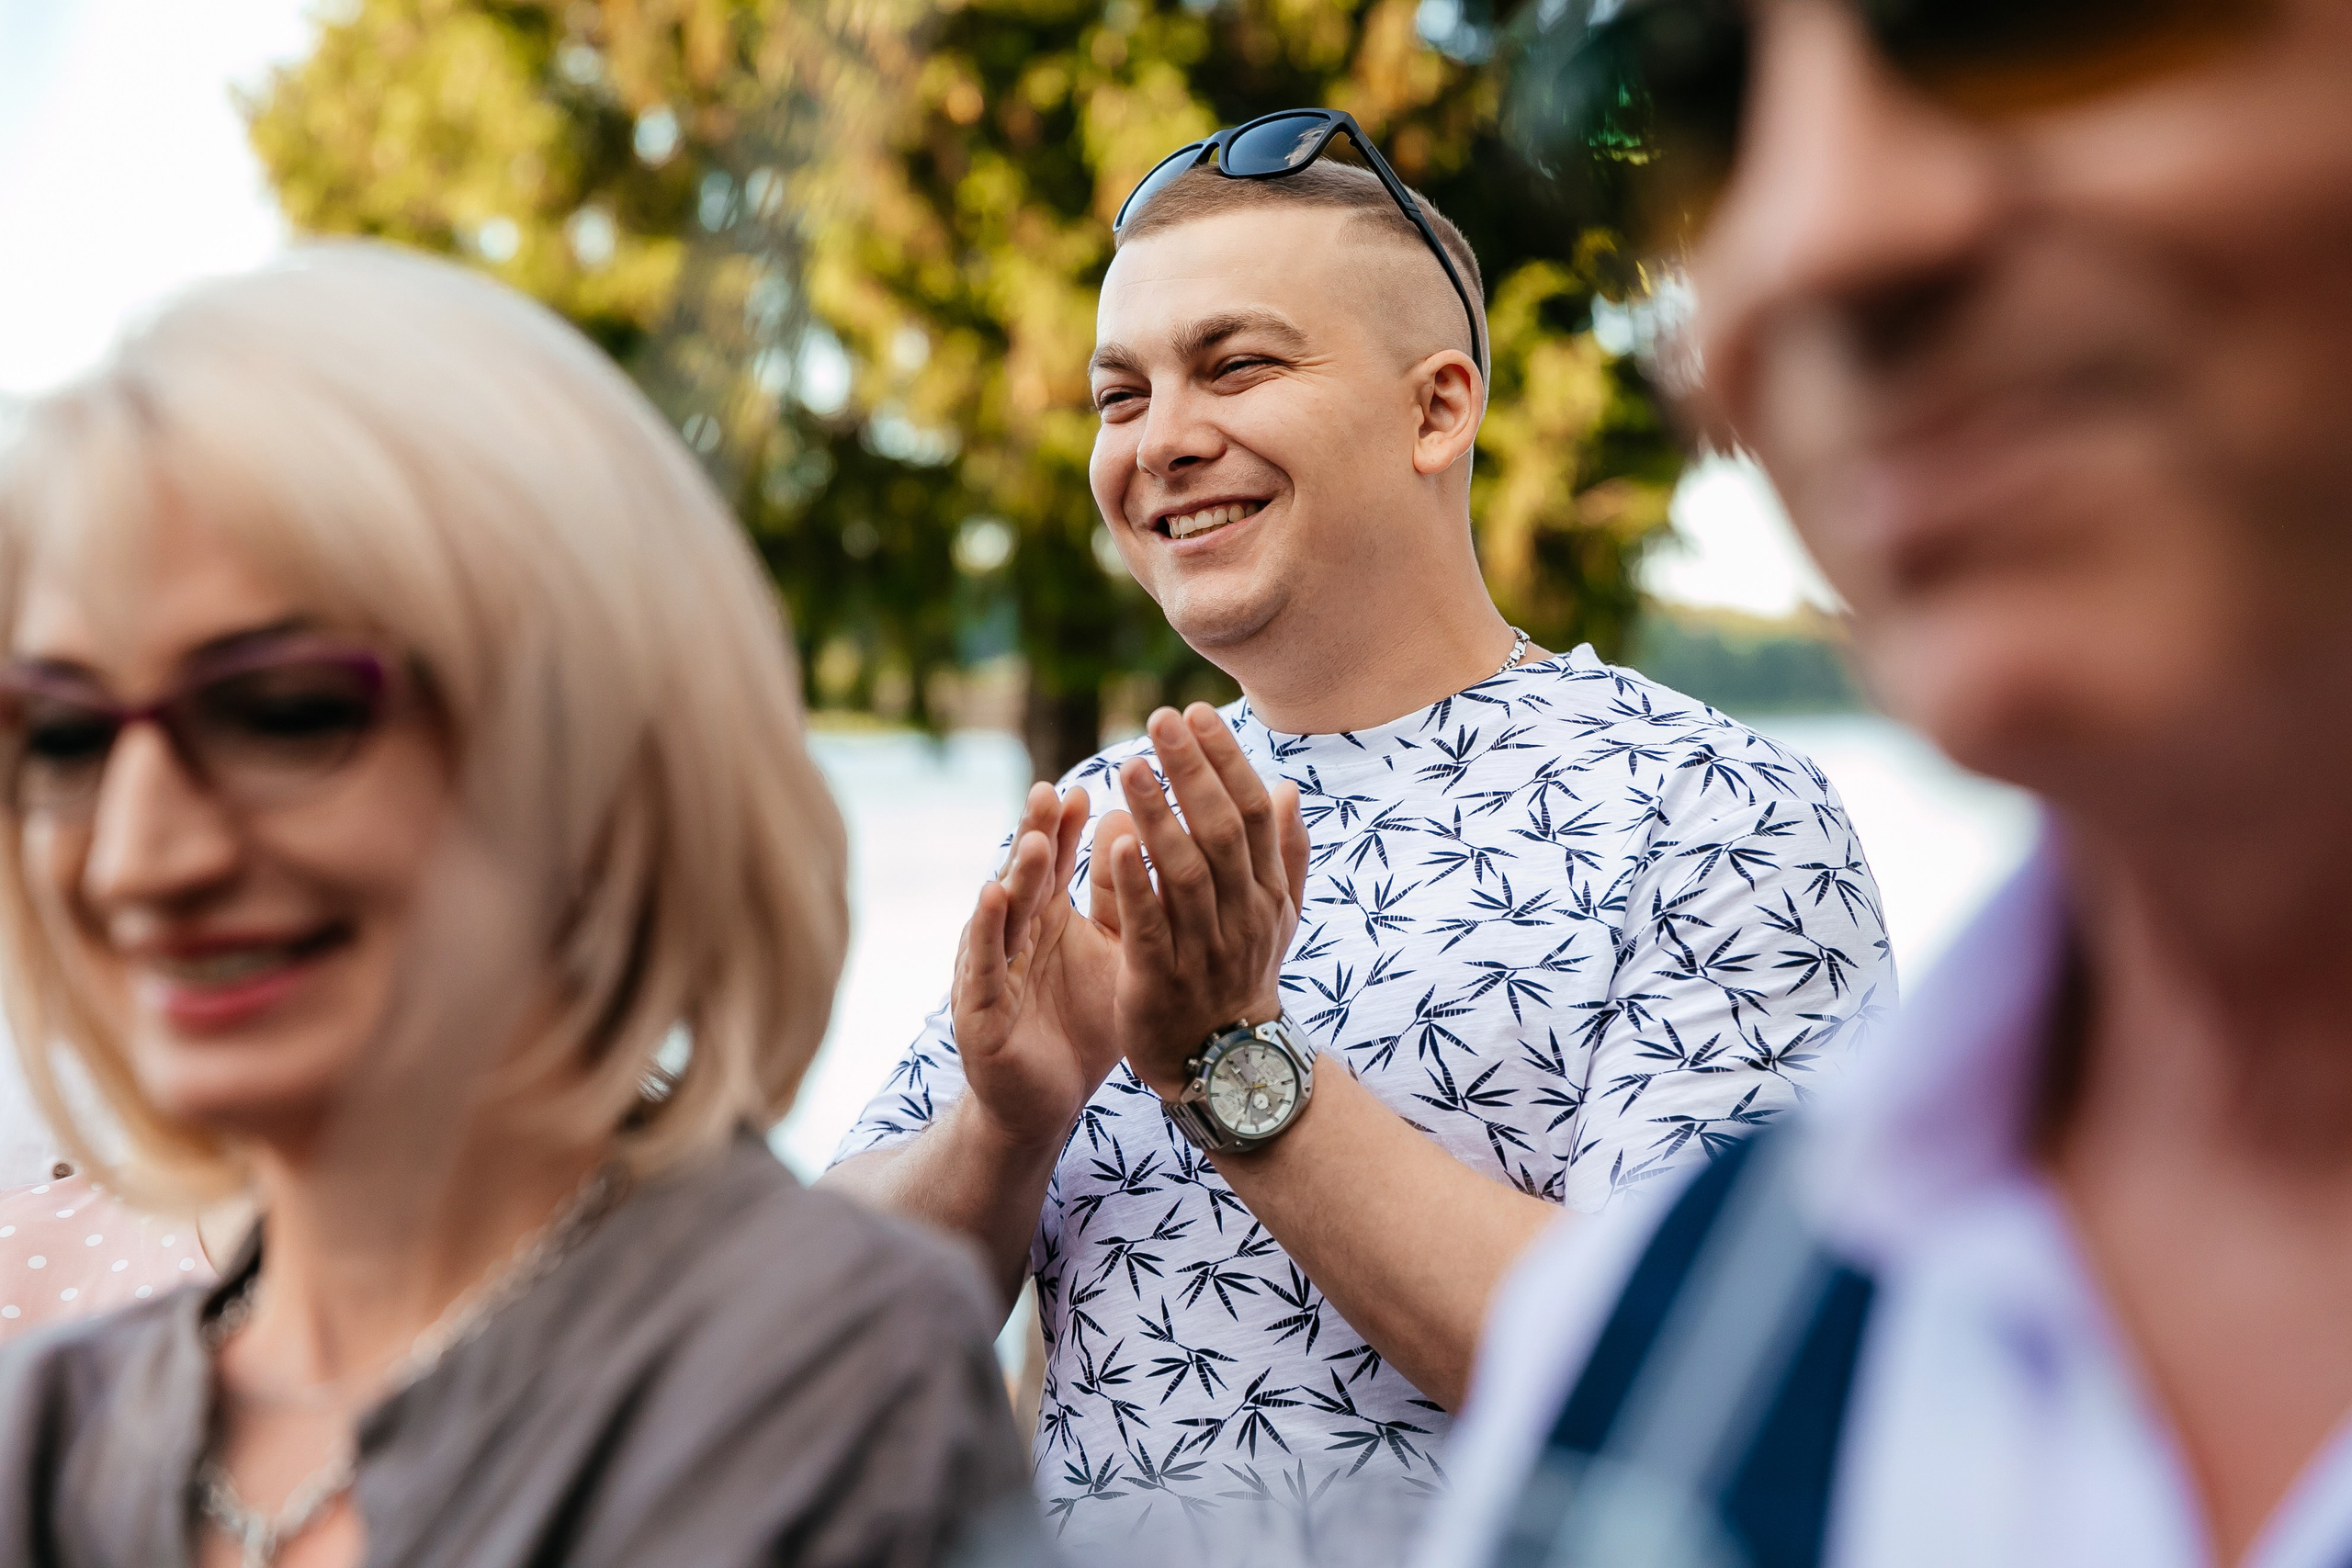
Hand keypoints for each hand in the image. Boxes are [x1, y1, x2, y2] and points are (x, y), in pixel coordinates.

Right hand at [951, 783, 1122, 1147]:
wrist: (1047, 1104)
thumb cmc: (1079, 1024)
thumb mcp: (1111, 955)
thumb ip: (1122, 898)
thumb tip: (1134, 824)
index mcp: (1045, 921)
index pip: (1053, 863)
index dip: (1064, 827)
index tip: (1084, 788)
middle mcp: (1013, 937)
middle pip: (1023, 878)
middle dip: (1035, 835)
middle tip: (1049, 791)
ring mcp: (991, 970)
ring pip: (1003, 916)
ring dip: (1015, 876)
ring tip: (1034, 839)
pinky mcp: (978, 1009)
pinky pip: (984, 965)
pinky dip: (987, 930)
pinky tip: (992, 898)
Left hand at [1102, 705, 1309, 1098]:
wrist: (1227, 1066)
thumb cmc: (1241, 977)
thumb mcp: (1275, 917)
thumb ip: (1283, 855)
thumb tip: (1286, 788)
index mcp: (1266, 893)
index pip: (1251, 812)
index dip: (1225, 760)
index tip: (1195, 713)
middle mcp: (1243, 915)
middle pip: (1221, 831)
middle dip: (1191, 771)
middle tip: (1159, 718)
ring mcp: (1206, 949)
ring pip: (1185, 872)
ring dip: (1160, 814)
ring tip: (1131, 765)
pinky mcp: (1162, 980)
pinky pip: (1152, 927)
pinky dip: (1137, 884)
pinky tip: (1117, 841)